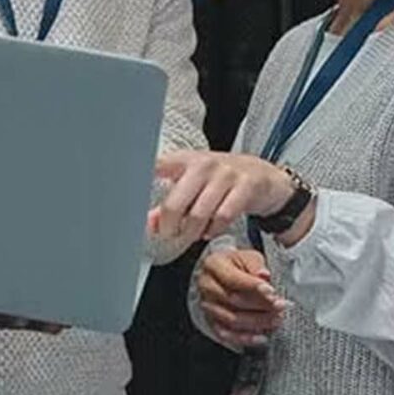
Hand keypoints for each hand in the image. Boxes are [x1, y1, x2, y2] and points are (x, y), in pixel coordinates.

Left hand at [149, 151, 295, 247]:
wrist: (264, 176)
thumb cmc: (223, 180)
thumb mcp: (194, 186)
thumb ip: (171, 204)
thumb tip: (150, 223)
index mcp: (186, 160)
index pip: (157, 165)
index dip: (140, 179)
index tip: (129, 197)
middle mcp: (204, 164)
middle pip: (175, 202)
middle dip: (169, 226)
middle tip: (169, 233)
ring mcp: (226, 174)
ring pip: (199, 214)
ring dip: (192, 231)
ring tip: (191, 234)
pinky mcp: (245, 187)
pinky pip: (223, 217)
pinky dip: (213, 230)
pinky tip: (209, 231)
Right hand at [196, 248, 289, 347]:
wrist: (222, 272)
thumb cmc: (236, 264)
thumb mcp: (247, 256)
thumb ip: (256, 265)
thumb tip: (264, 275)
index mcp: (214, 265)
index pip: (234, 279)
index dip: (254, 287)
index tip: (272, 292)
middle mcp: (207, 286)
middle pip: (234, 301)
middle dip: (261, 305)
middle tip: (280, 306)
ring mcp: (208, 305)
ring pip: (232, 320)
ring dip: (258, 322)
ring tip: (276, 319)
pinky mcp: (211, 321)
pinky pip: (227, 334)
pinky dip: (245, 338)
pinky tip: (261, 337)